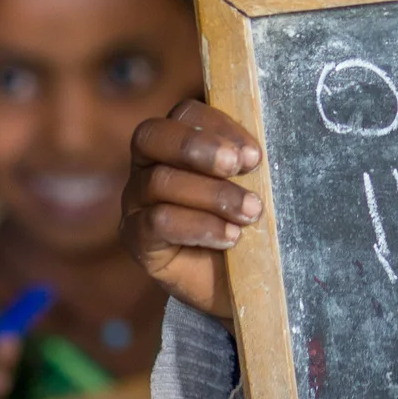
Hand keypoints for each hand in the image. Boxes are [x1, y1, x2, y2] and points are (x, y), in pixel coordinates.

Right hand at [120, 99, 262, 321]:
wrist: (240, 284)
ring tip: (250, 212)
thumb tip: (261, 147)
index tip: (254, 154)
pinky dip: (198, 227)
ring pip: (160, 181)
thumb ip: (251, 162)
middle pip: (152, 135)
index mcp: (178, 142)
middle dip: (198, 146)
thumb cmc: (249, 223)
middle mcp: (148, 165)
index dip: (219, 126)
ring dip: (213, 195)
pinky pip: (156, 222)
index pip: (185, 114)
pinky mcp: (136, 238)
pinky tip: (229, 238)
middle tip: (239, 166)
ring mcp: (136, 201)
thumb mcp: (256, 186)